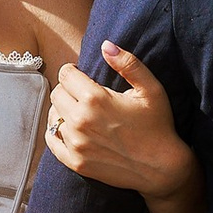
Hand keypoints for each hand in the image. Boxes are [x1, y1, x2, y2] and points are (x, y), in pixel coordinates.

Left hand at [45, 45, 196, 208]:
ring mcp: (76, 144)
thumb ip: (128, 63)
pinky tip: (69, 128)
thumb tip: (105, 45)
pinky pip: (52, 140)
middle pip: (56, 93)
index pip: (66, 74)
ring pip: (53, 116)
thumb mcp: (150, 89)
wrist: (161, 168)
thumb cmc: (158, 125)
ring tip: (78, 110)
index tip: (81, 75)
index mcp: (95, 99)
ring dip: (62, 110)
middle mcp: (80, 121)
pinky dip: (56, 131)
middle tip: (81, 93)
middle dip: (67, 89)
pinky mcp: (75, 162)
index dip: (73, 71)